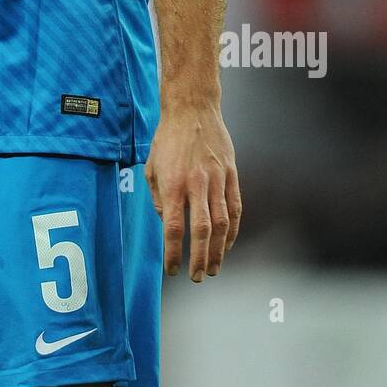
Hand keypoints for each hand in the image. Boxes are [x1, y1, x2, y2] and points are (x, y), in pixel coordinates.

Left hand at [145, 103, 240, 280]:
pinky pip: (235, 208)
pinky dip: (233, 230)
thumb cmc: (167, 138)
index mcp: (173, 184)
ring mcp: (217, 179)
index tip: (173, 270)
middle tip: (198, 277)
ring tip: (214, 268)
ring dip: (220, 250)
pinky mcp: (231, 174)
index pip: (174, 228)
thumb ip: (158, 198)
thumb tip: (166, 222)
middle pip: (202, 231)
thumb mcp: (151, 167)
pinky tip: (228, 244)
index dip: (173, 253)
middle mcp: (197, 184)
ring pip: (222, 223)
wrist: (192, 109)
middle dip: (200, 259)